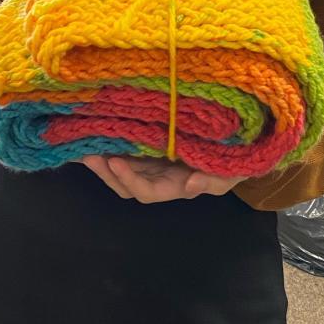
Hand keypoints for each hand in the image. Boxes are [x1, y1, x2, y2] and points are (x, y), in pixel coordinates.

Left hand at [81, 155, 238, 202]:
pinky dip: (111, 144)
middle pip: (127, 184)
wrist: (241, 143)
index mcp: (176, 186)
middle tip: (87, 153)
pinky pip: (128, 149)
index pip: (147, 191)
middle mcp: (160, 177)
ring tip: (82, 144)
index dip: (130, 181)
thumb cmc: (236, 161)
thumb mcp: (231, 173)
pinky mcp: (152, 144)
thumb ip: (213, 182)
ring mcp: (154, 162)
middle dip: (106, 172)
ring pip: (123, 168)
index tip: (115, 163)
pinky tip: (95, 132)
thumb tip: (190, 187)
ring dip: (103, 160)